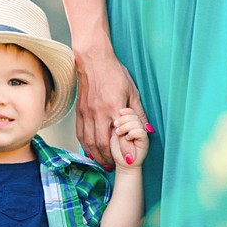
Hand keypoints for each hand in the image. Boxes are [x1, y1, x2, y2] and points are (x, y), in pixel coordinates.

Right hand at [75, 50, 147, 169]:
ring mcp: (86, 113)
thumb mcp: (132, 91)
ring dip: (96, 155)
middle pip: (101, 144)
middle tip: (113, 165)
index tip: (128, 162)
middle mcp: (98, 113)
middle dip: (107, 158)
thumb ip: (139, 113)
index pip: (118, 136)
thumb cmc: (114, 73)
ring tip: (103, 162)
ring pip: (89, 142)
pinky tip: (90, 151)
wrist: (93, 60)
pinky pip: (80, 134)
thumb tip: (147, 129)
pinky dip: (85, 146)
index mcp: (114, 108)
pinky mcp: (79, 112)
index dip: (122, 152)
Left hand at [109, 107, 149, 171]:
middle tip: (116, 127)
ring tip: (120, 133)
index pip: (129, 110)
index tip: (117, 115)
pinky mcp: (145, 140)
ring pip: (136, 122)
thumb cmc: (117, 148)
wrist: (123, 162)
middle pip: (132, 114)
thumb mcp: (112, 132)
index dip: (124, 112)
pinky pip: (140, 131)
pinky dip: (132, 133)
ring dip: (126, 127)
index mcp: (130, 121)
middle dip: (123, 120)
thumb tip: (118, 113)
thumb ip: (115, 122)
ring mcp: (142, 131)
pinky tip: (128, 138)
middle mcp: (138, 125)